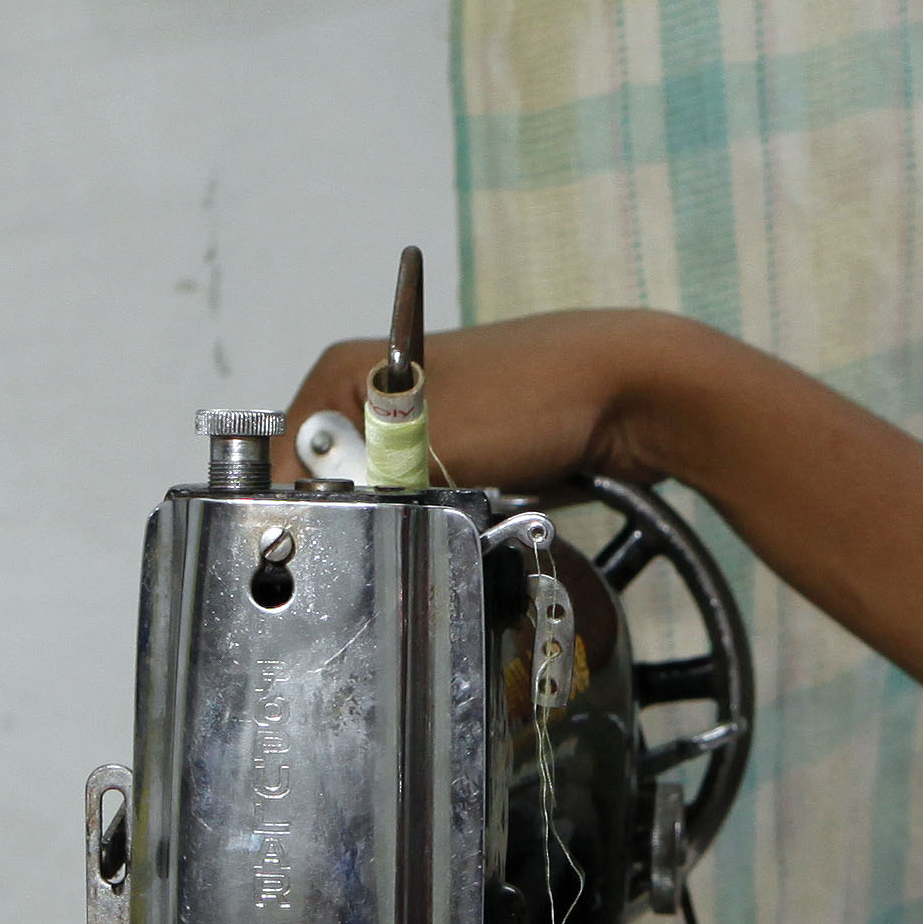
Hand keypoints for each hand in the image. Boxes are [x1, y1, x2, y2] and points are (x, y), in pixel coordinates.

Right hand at [272, 308, 722, 491]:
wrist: (638, 393)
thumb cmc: (539, 391)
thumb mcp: (433, 442)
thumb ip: (366, 485)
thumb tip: (319, 521)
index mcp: (345, 373)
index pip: (284, 464)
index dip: (305, 514)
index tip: (331, 550)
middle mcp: (374, 395)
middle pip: (335, 488)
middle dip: (368, 519)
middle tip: (406, 530)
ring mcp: (421, 425)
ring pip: (387, 503)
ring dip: (413, 521)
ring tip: (451, 513)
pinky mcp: (463, 454)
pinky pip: (432, 505)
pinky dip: (448, 518)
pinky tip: (473, 513)